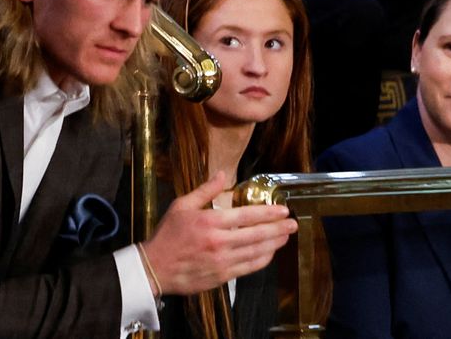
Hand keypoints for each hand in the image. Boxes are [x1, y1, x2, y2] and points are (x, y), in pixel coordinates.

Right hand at [142, 172, 295, 295]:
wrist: (157, 267)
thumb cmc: (168, 233)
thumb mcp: (181, 205)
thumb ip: (205, 191)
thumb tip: (223, 174)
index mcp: (210, 221)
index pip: (247, 215)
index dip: (268, 213)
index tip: (283, 210)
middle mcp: (220, 241)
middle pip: (258, 234)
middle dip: (279, 229)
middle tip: (294, 224)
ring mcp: (224, 260)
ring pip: (258, 251)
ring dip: (275, 244)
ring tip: (286, 237)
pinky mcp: (224, 275)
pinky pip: (250, 267)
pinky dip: (263, 259)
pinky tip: (270, 253)